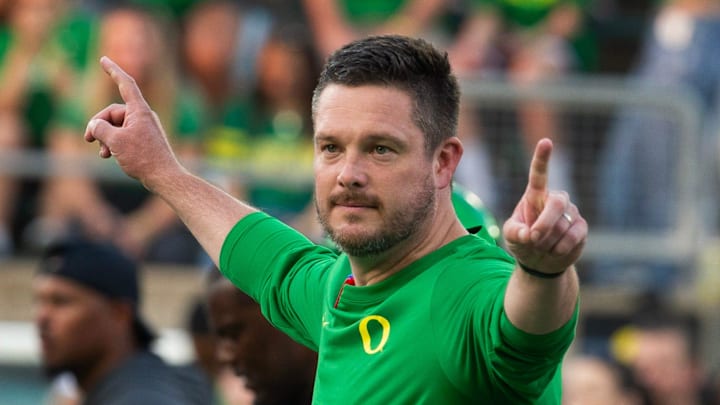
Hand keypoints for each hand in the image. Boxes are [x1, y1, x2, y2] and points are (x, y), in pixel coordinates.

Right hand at [84, 57, 182, 188]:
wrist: (164, 177)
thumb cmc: (143, 158)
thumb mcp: (115, 141)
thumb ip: (100, 128)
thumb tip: (95, 125)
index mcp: (139, 111)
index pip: (126, 84)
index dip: (114, 71)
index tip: (103, 59)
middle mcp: (143, 116)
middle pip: (113, 112)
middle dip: (98, 124)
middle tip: (87, 139)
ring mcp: (144, 128)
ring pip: (116, 126)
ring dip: (105, 138)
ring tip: (102, 154)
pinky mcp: (144, 140)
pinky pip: (124, 136)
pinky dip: (114, 144)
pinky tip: (109, 156)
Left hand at [502, 138, 586, 274]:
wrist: (539, 261)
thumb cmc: (523, 242)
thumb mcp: (511, 236)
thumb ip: (515, 232)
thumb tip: (529, 234)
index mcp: (535, 196)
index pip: (539, 174)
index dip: (542, 158)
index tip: (545, 142)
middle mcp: (555, 200)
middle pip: (557, 202)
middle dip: (545, 223)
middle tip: (533, 238)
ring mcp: (570, 212)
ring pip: (563, 225)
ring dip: (548, 241)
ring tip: (541, 247)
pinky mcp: (581, 227)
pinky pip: (574, 236)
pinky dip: (560, 247)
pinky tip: (554, 250)